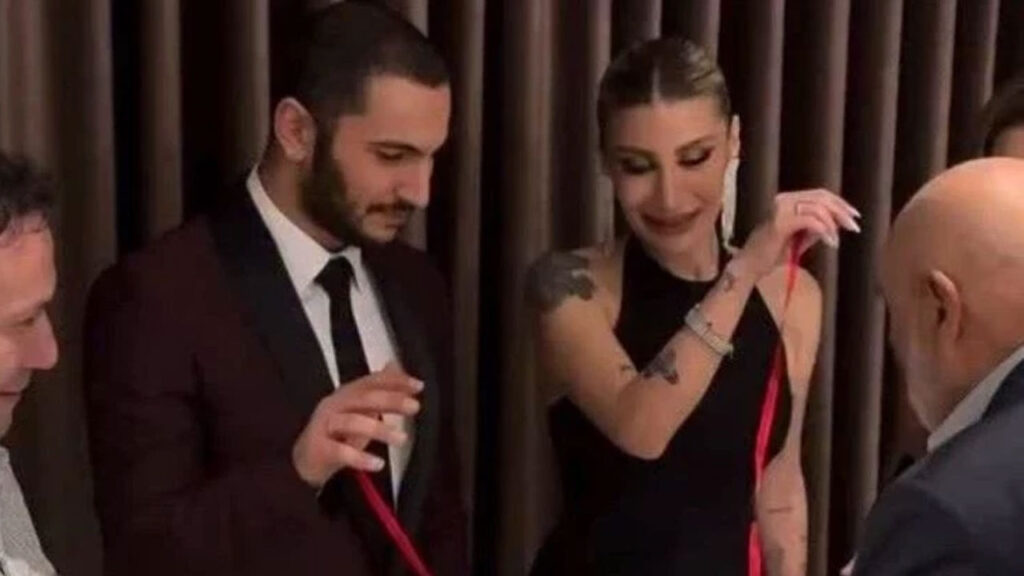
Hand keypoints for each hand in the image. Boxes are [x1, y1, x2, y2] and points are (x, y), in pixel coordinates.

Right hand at [292, 362, 422, 487]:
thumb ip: (377, 390)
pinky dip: (360, 457)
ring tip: (402, 439)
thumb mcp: (359, 411)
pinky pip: (340, 452)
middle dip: (390, 400)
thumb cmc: (336, 434)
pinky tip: (378, 464)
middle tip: (414, 406)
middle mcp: (334, 405)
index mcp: (346, 394)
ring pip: (352, 422)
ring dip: (379, 429)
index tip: (418, 385)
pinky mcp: (318, 449)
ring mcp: (324, 426)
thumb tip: (394, 365)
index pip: (371, 382)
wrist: (304, 462)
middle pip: (363, 398)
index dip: (394, 381)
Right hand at [736, 189, 859, 277]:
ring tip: (837, 240)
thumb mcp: (800, 238)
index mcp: (786, 200)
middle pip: (821, 198)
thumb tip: (837, 221)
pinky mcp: (780, 222)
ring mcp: (780, 209)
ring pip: (817, 208)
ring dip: (833, 224)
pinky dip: (824, 231)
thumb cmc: (772, 254)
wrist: (750, 266)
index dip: (839, 203)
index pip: (819, 194)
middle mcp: (782, 200)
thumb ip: (816, 228)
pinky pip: (811, 221)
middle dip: (841, 211)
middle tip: (854, 226)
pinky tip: (830, 243)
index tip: (854, 216)